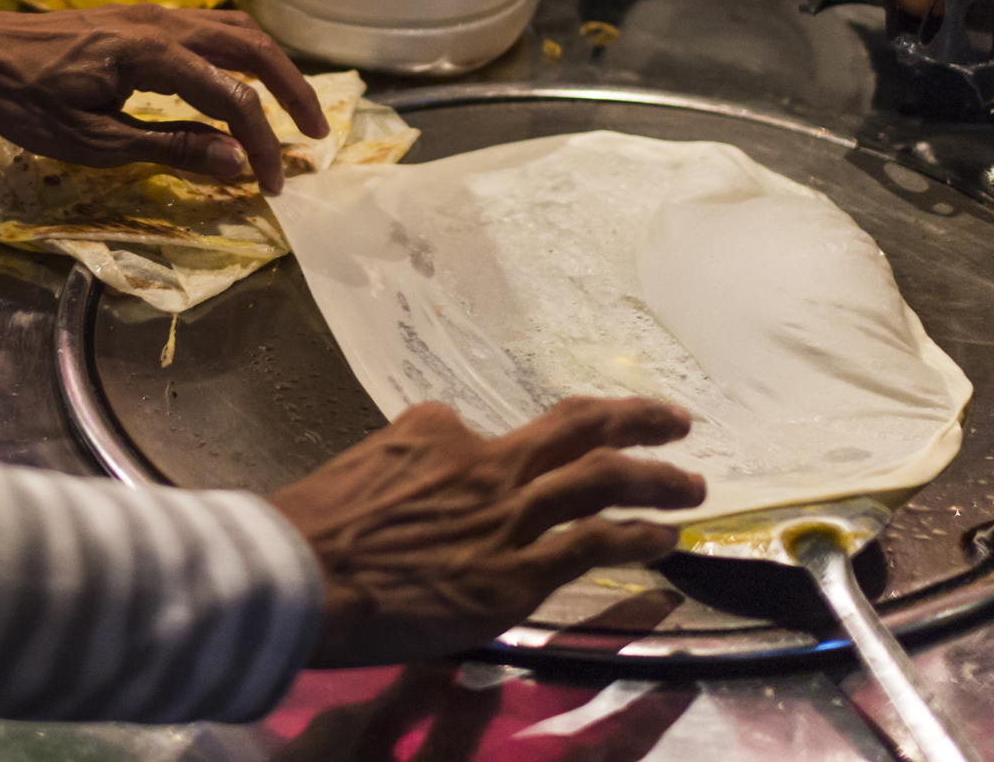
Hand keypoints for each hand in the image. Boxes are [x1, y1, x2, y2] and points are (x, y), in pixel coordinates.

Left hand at [0, 0, 328, 194]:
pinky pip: (210, 30)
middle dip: (292, 90)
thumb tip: (236, 162)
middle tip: (315, 134)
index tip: (274, 183)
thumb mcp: (93, 142)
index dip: (261, 144)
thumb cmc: (24, 103)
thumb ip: (170, 148)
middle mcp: (164, 24)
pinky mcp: (141, 19)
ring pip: (235, 31)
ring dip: (270, 68)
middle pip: (252, 48)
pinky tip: (240, 84)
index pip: (232, 98)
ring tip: (288, 109)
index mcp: (154, 55)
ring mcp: (153, 15)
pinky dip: (240, 56)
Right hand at [269, 398, 705, 667]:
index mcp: (435, 431)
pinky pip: (591, 545)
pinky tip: (664, 539)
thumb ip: (398, 469)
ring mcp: (504, 518)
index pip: (484, 431)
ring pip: (600, 481)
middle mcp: (482, 462)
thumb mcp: (355, 470)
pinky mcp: (513, 575)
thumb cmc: (310, 528)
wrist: (302, 571)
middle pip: (576, 428)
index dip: (504, 450)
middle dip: (634, 419)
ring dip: (655, 479)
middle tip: (674, 419)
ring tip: (691, 485)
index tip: (516, 464)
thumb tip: (410, 490)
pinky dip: (635, 537)